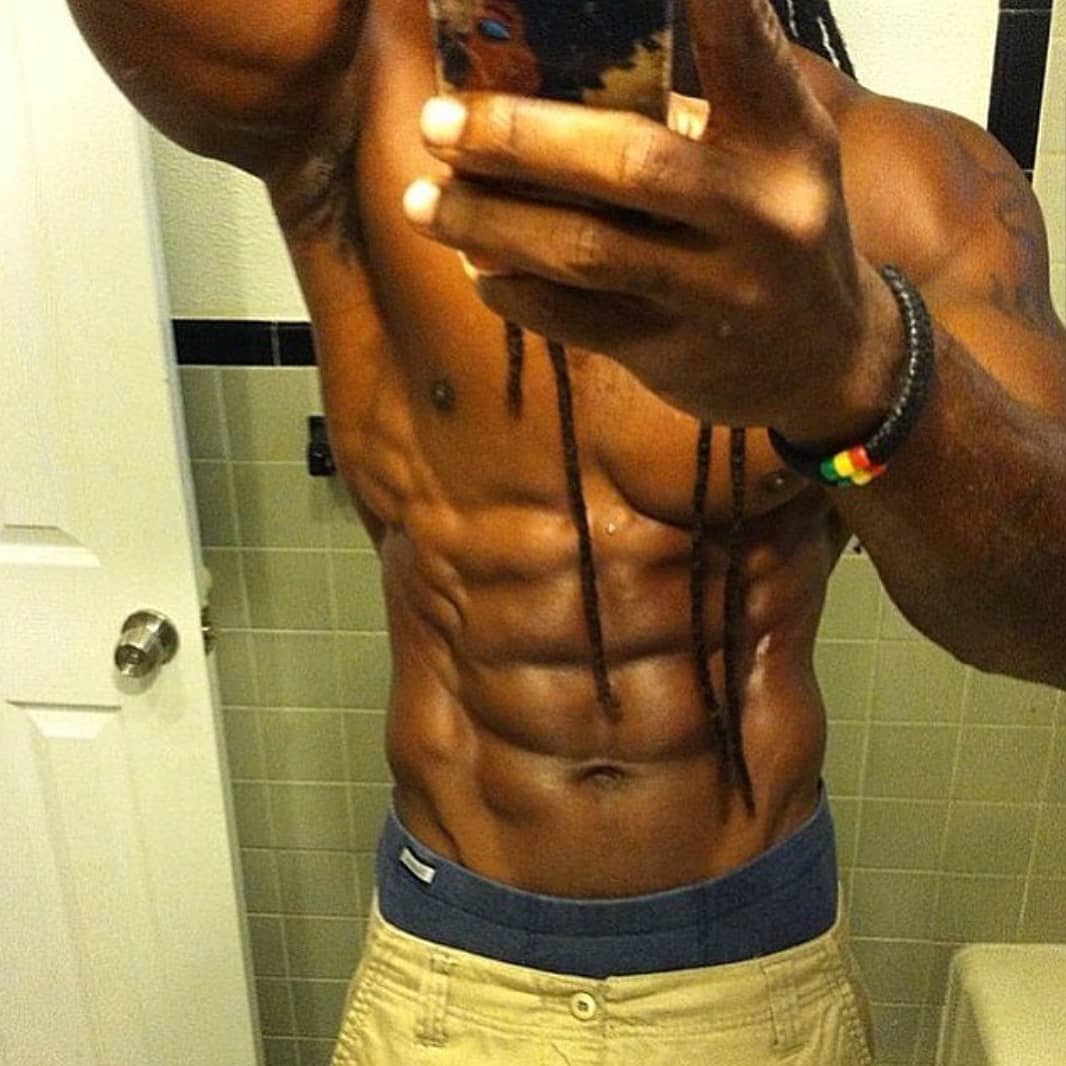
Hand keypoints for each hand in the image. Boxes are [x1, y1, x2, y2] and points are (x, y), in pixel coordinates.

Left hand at [403, 0, 902, 439]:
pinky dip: (515, 292)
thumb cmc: (777, 233)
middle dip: (519, 138)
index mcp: (785, 140)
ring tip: (423, 202)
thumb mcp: (773, 156)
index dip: (702, 4)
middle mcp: (758, 212)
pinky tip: (475, 267)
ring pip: (587, 251)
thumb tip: (553, 66)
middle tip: (438, 122)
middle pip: (628, 164)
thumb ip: (700, 107)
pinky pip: (577, 322)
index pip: (743, 49)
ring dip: (491, 223)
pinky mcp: (675, 353)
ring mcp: (717, 291)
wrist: (823, 362)